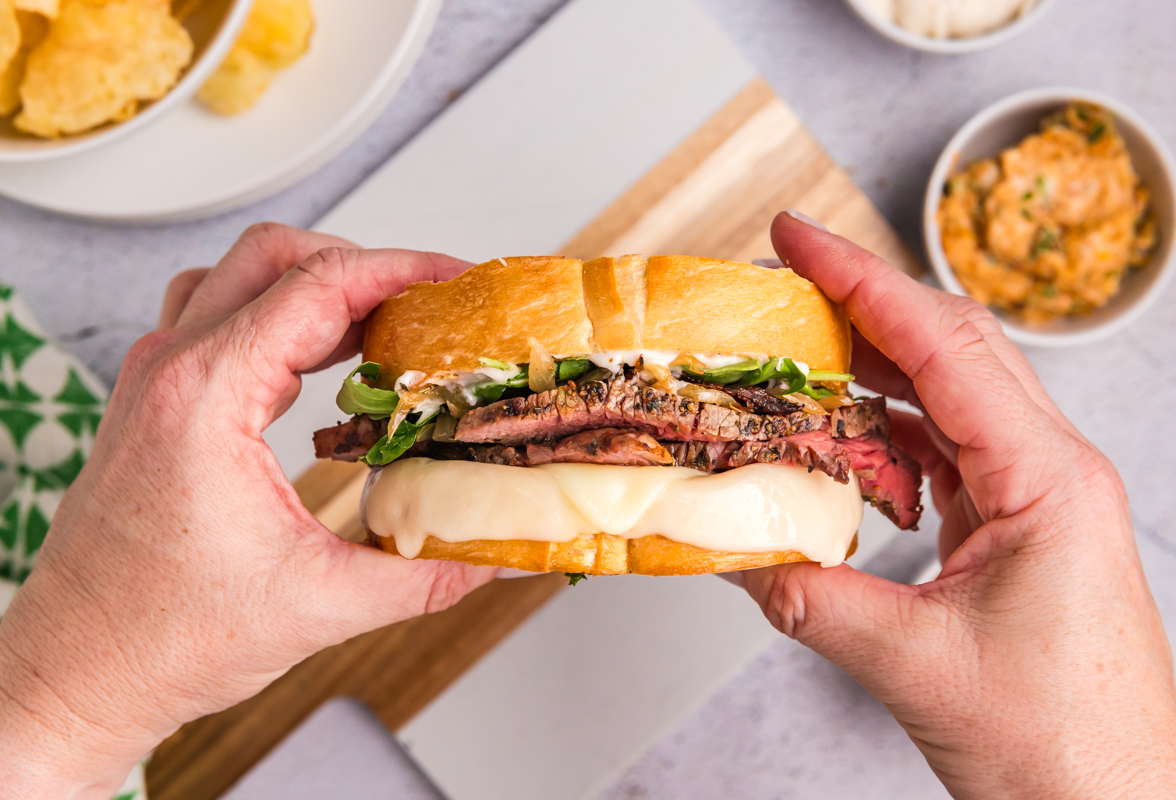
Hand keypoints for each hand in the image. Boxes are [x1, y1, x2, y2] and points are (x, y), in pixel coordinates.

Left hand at [0, 224, 495, 799]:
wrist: (74, 675)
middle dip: (361, 265)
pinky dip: (276, 318)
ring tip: (381, 325)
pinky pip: (216, 319)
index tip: (456, 279)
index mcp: (204, 397)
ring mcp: (151, 382)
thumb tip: (500, 557)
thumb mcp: (318, 606)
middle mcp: (169, 371)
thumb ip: (425, 577)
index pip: (316, 287)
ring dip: (312, 285)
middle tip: (427, 302)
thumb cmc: (161, 640)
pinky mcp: (150, 404)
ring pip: (237, 277)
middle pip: (273, 257)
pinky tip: (321, 363)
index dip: (399, 271)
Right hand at [741, 212, 1175, 798]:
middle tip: (785, 274)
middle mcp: (1048, 471)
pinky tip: (836, 443)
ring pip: (944, 397)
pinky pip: (941, 453)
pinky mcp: (1013, 529)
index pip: (942, 347)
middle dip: (863, 301)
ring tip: (795, 353)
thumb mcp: (917, 667)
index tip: (796, 238)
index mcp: (1046, 479)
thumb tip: (732, 553)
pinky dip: (881, 436)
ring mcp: (1034, 498)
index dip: (860, 281)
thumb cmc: (1064, 744)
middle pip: (950, 348)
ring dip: (869, 369)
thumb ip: (813, 600)